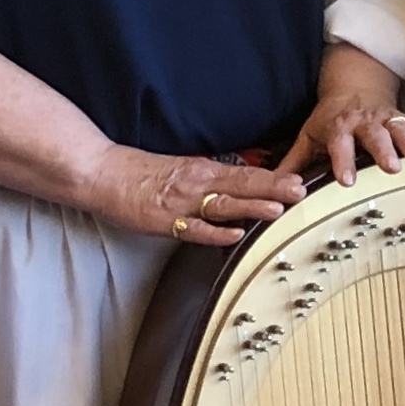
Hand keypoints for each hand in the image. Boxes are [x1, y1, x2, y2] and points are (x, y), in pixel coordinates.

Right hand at [92, 147, 301, 247]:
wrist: (104, 173)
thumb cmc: (142, 173)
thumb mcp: (183, 170)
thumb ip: (211, 179)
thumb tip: (240, 184)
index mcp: (203, 171)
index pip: (245, 174)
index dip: (273, 178)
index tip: (299, 180)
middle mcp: (197, 184)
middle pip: (241, 186)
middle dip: (273, 189)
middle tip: (301, 191)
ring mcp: (182, 204)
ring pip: (224, 205)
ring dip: (251, 206)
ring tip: (278, 209)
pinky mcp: (165, 221)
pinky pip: (194, 229)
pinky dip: (215, 232)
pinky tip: (235, 235)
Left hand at [290, 43, 404, 186]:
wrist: (352, 86)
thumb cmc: (330, 118)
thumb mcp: (308, 137)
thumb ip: (294, 165)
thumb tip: (278, 189)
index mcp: (338, 128)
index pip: (339, 145)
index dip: (343, 162)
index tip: (346, 180)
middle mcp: (361, 122)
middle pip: (373, 136)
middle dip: (383, 151)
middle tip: (391, 168)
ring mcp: (382, 118)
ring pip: (396, 128)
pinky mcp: (398, 116)